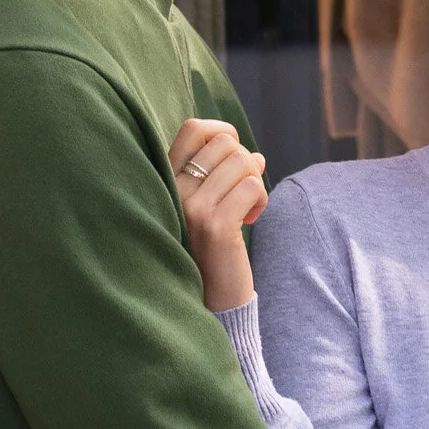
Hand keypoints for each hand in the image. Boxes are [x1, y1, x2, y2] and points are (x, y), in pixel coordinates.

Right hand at [171, 116, 269, 309]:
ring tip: (246, 210)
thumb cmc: (211, 249)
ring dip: (255, 183)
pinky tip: (250, 221)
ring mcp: (193, 209)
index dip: (222, 131)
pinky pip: (252, 186)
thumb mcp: (206, 206)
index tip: (234, 158)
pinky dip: (261, 200)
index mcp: (167, 182)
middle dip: (246, 164)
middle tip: (242, 195)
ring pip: (244, 162)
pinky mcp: (216, 227)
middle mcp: (174, 191)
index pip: (193, 129)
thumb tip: (252, 153)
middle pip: (226, 143)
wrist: (209, 299)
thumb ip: (220, 176)